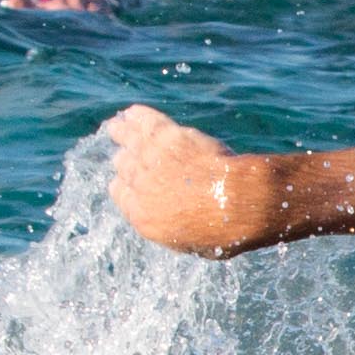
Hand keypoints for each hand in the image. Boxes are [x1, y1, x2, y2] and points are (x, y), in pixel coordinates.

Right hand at [103, 105, 280, 254]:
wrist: (237, 202)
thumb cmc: (223, 229)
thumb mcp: (191, 242)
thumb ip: (173, 227)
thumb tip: (176, 220)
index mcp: (143, 216)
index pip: (120, 195)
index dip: (122, 185)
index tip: (123, 180)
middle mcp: (142, 186)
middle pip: (124, 167)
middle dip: (123, 160)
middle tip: (122, 154)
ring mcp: (153, 159)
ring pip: (130, 141)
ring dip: (122, 131)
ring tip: (116, 126)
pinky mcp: (169, 138)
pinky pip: (148, 123)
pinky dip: (139, 116)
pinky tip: (133, 112)